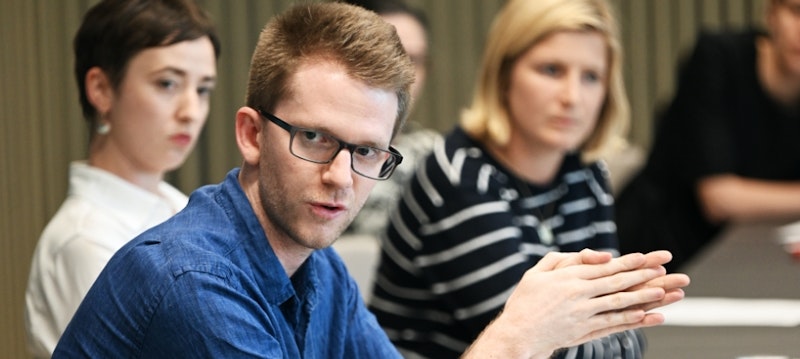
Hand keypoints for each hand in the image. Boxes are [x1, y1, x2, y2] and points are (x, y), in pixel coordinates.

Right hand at [463, 250, 688, 358]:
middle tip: (666, 271)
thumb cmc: (525, 301)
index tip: (648, 257)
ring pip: (619, 303)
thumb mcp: (537, 272)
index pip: (605, 267)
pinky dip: (631, 320)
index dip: (628, 262)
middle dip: (643, 276)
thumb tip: (595, 254)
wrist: (517, 333)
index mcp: (567, 278)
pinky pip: (613, 325)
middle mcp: (578, 295)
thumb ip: (562, 259)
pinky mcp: (584, 332)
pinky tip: (648, 316)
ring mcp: (582, 315)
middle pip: (616, 282)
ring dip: (643, 297)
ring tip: (664, 292)